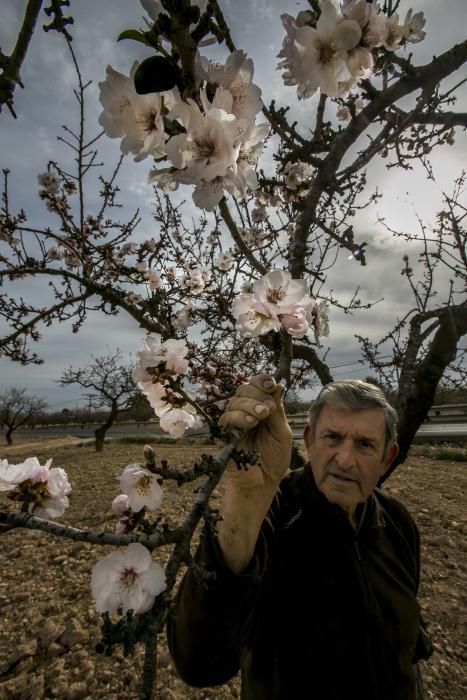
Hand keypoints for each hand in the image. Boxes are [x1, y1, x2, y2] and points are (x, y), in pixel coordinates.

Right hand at [219, 373, 291, 489]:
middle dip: (257, 394)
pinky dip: (239, 417)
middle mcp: (245, 411)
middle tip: (269, 407)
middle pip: (244, 389)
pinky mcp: (223, 434)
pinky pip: (226, 418)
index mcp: (260, 407)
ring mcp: (233, 422)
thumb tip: (279, 385)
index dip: (262, 380)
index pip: (256, 385)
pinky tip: (251, 423)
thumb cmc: (274, 458)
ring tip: (262, 415)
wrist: (263, 482)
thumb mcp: (281, 432)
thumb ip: (278, 410)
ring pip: (235, 402)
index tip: (271, 384)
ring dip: (250, 405)